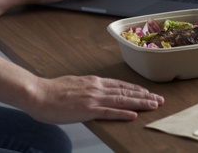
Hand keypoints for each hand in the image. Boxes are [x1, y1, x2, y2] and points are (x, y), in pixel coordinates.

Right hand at [0, 55, 163, 123]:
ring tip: (154, 105)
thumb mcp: (74, 85)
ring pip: (122, 100)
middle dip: (144, 96)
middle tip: (160, 99)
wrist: (37, 93)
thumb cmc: (52, 91)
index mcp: (94, 82)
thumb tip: (95, 92)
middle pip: (126, 91)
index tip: (148, 92)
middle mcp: (97, 87)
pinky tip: (134, 115)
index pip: (120, 85)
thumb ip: (87, 89)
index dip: (136, 89)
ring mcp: (93, 97)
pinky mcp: (87, 109)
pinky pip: (109, 112)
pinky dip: (123, 113)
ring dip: (140, 103)